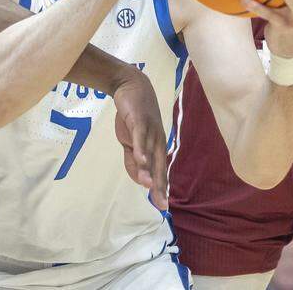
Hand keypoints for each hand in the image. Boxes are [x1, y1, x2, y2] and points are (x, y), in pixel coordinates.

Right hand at [111, 68, 169, 209]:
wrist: (130, 87)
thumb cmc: (132, 116)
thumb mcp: (130, 142)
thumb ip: (133, 160)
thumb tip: (138, 179)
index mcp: (156, 146)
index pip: (159, 170)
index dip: (161, 187)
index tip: (162, 205)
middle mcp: (157, 140)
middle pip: (159, 165)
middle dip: (160, 185)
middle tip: (161, 203)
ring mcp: (151, 130)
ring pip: (150, 153)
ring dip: (149, 170)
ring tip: (149, 187)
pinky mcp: (140, 120)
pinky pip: (141, 136)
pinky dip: (141, 148)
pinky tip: (141, 160)